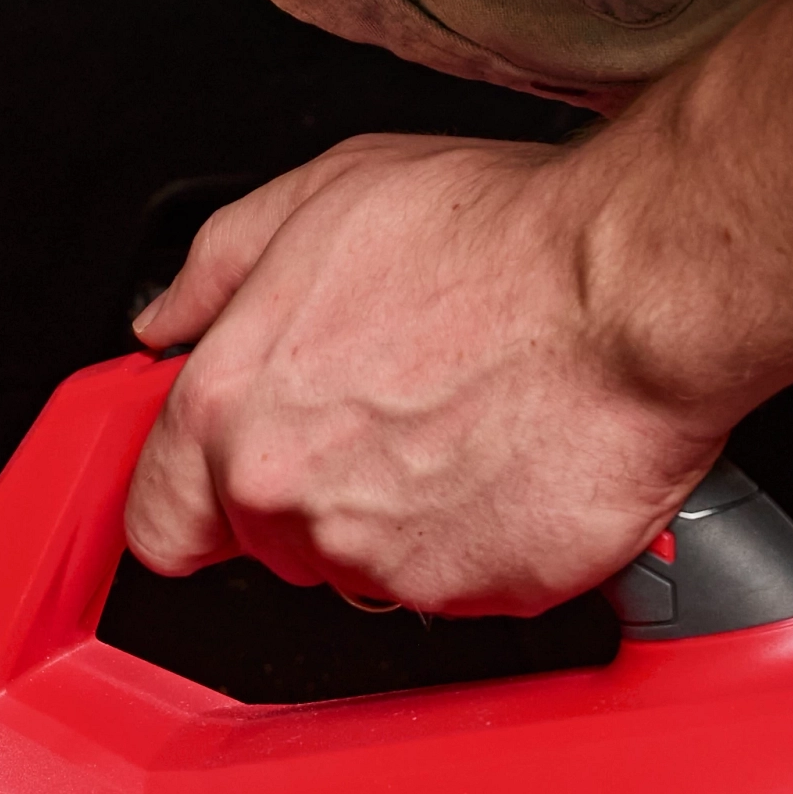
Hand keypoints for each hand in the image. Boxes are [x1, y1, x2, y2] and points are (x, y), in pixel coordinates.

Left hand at [128, 133, 724, 615]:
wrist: (635, 288)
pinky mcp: (479, 594)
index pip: (158, 522)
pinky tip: (511, 456)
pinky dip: (483, 536)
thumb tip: (170, 318)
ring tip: (462, 419)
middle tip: (389, 406)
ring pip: (365, 564)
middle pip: (269, 541)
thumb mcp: (320, 199)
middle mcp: (294, 503)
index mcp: (231, 415)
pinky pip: (461, 582)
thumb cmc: (494, 236)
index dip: (193, 496)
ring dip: (400, 513)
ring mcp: (385, 561)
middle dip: (315, 486)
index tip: (224, 477)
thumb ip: (216, 270)